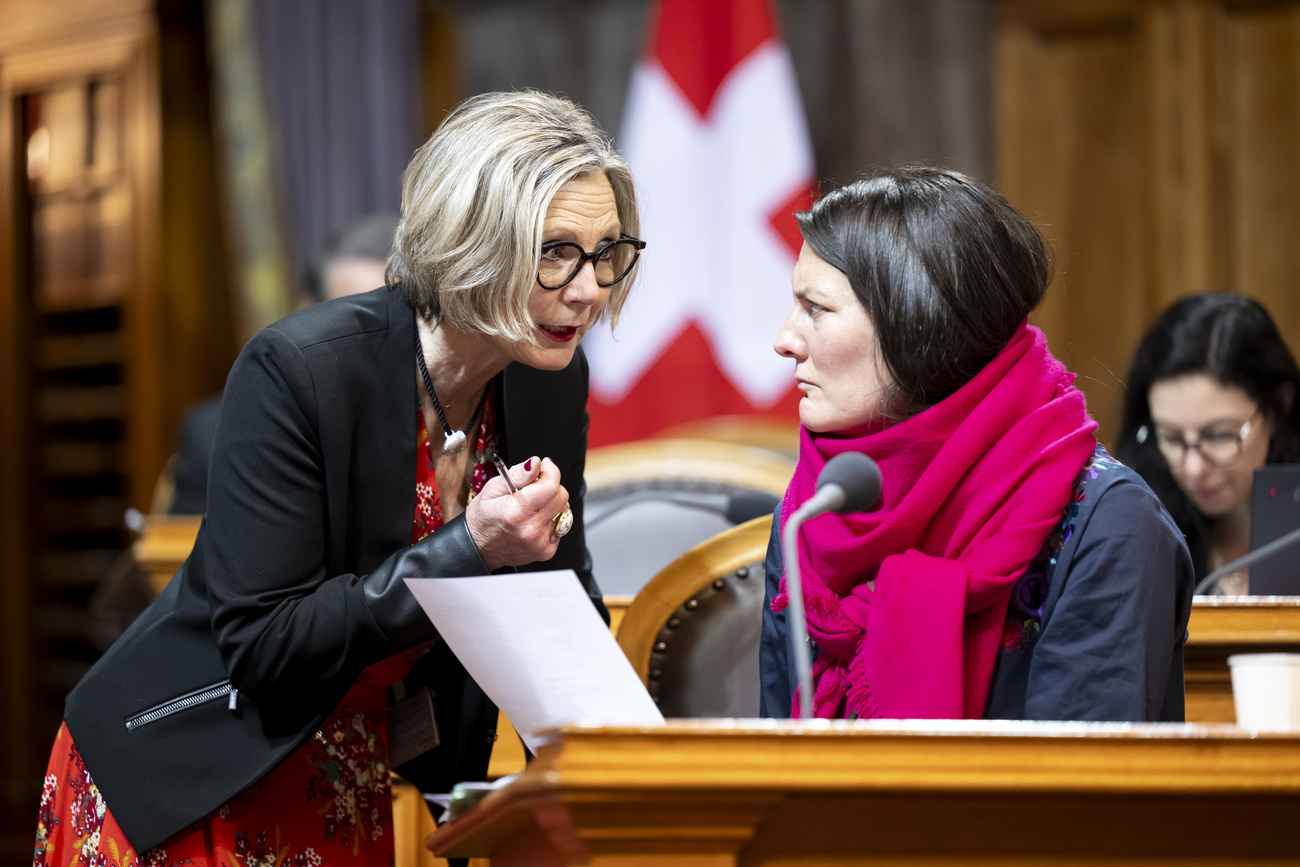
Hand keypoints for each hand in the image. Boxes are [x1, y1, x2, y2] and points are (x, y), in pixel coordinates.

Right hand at [464, 456, 569, 570]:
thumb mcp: (492, 490)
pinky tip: (534, 520)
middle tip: (535, 487)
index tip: (545, 465)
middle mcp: (532, 529)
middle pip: (561, 497)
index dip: (551, 471)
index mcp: (518, 512)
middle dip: (551, 486)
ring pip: (563, 511)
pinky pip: (560, 526)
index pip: (551, 486)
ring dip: (551, 503)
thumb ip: (518, 475)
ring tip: (532, 506)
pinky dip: (550, 519)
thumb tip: (536, 463)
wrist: (479, 549)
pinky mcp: (547, 551)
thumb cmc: (483, 519)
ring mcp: (541, 542)